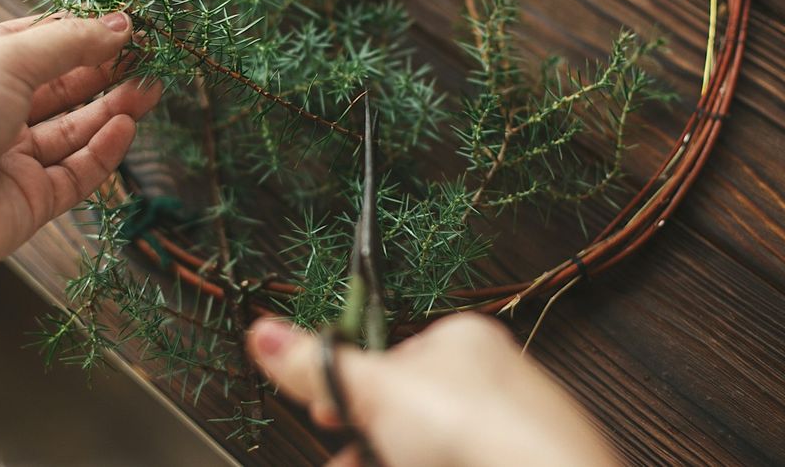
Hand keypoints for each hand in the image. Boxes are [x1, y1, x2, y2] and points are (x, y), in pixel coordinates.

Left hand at [0, 12, 159, 278]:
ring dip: (113, 108)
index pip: (36, 44)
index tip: (124, 25)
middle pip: (60, 88)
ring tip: (150, 88)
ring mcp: (10, 159)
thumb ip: (67, 42)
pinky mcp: (29, 201)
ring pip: (74, 130)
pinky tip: (126, 126)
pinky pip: (77, 173)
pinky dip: (103, 150)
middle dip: (104, 70)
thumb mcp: (3, 59)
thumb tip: (120, 23)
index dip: (80, 33)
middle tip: (149, 57)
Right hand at [247, 313, 617, 466]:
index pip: (390, 361)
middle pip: (410, 412)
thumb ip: (319, 368)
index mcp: (461, 340)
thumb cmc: (476, 431)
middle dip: (368, 442)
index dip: (351, 395)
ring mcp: (512, 427)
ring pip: (435, 445)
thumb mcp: (376, 393)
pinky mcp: (520, 459)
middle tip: (347, 462)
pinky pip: (462, 460)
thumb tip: (263, 331)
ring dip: (391, 458)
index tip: (326, 418)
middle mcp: (493, 378)